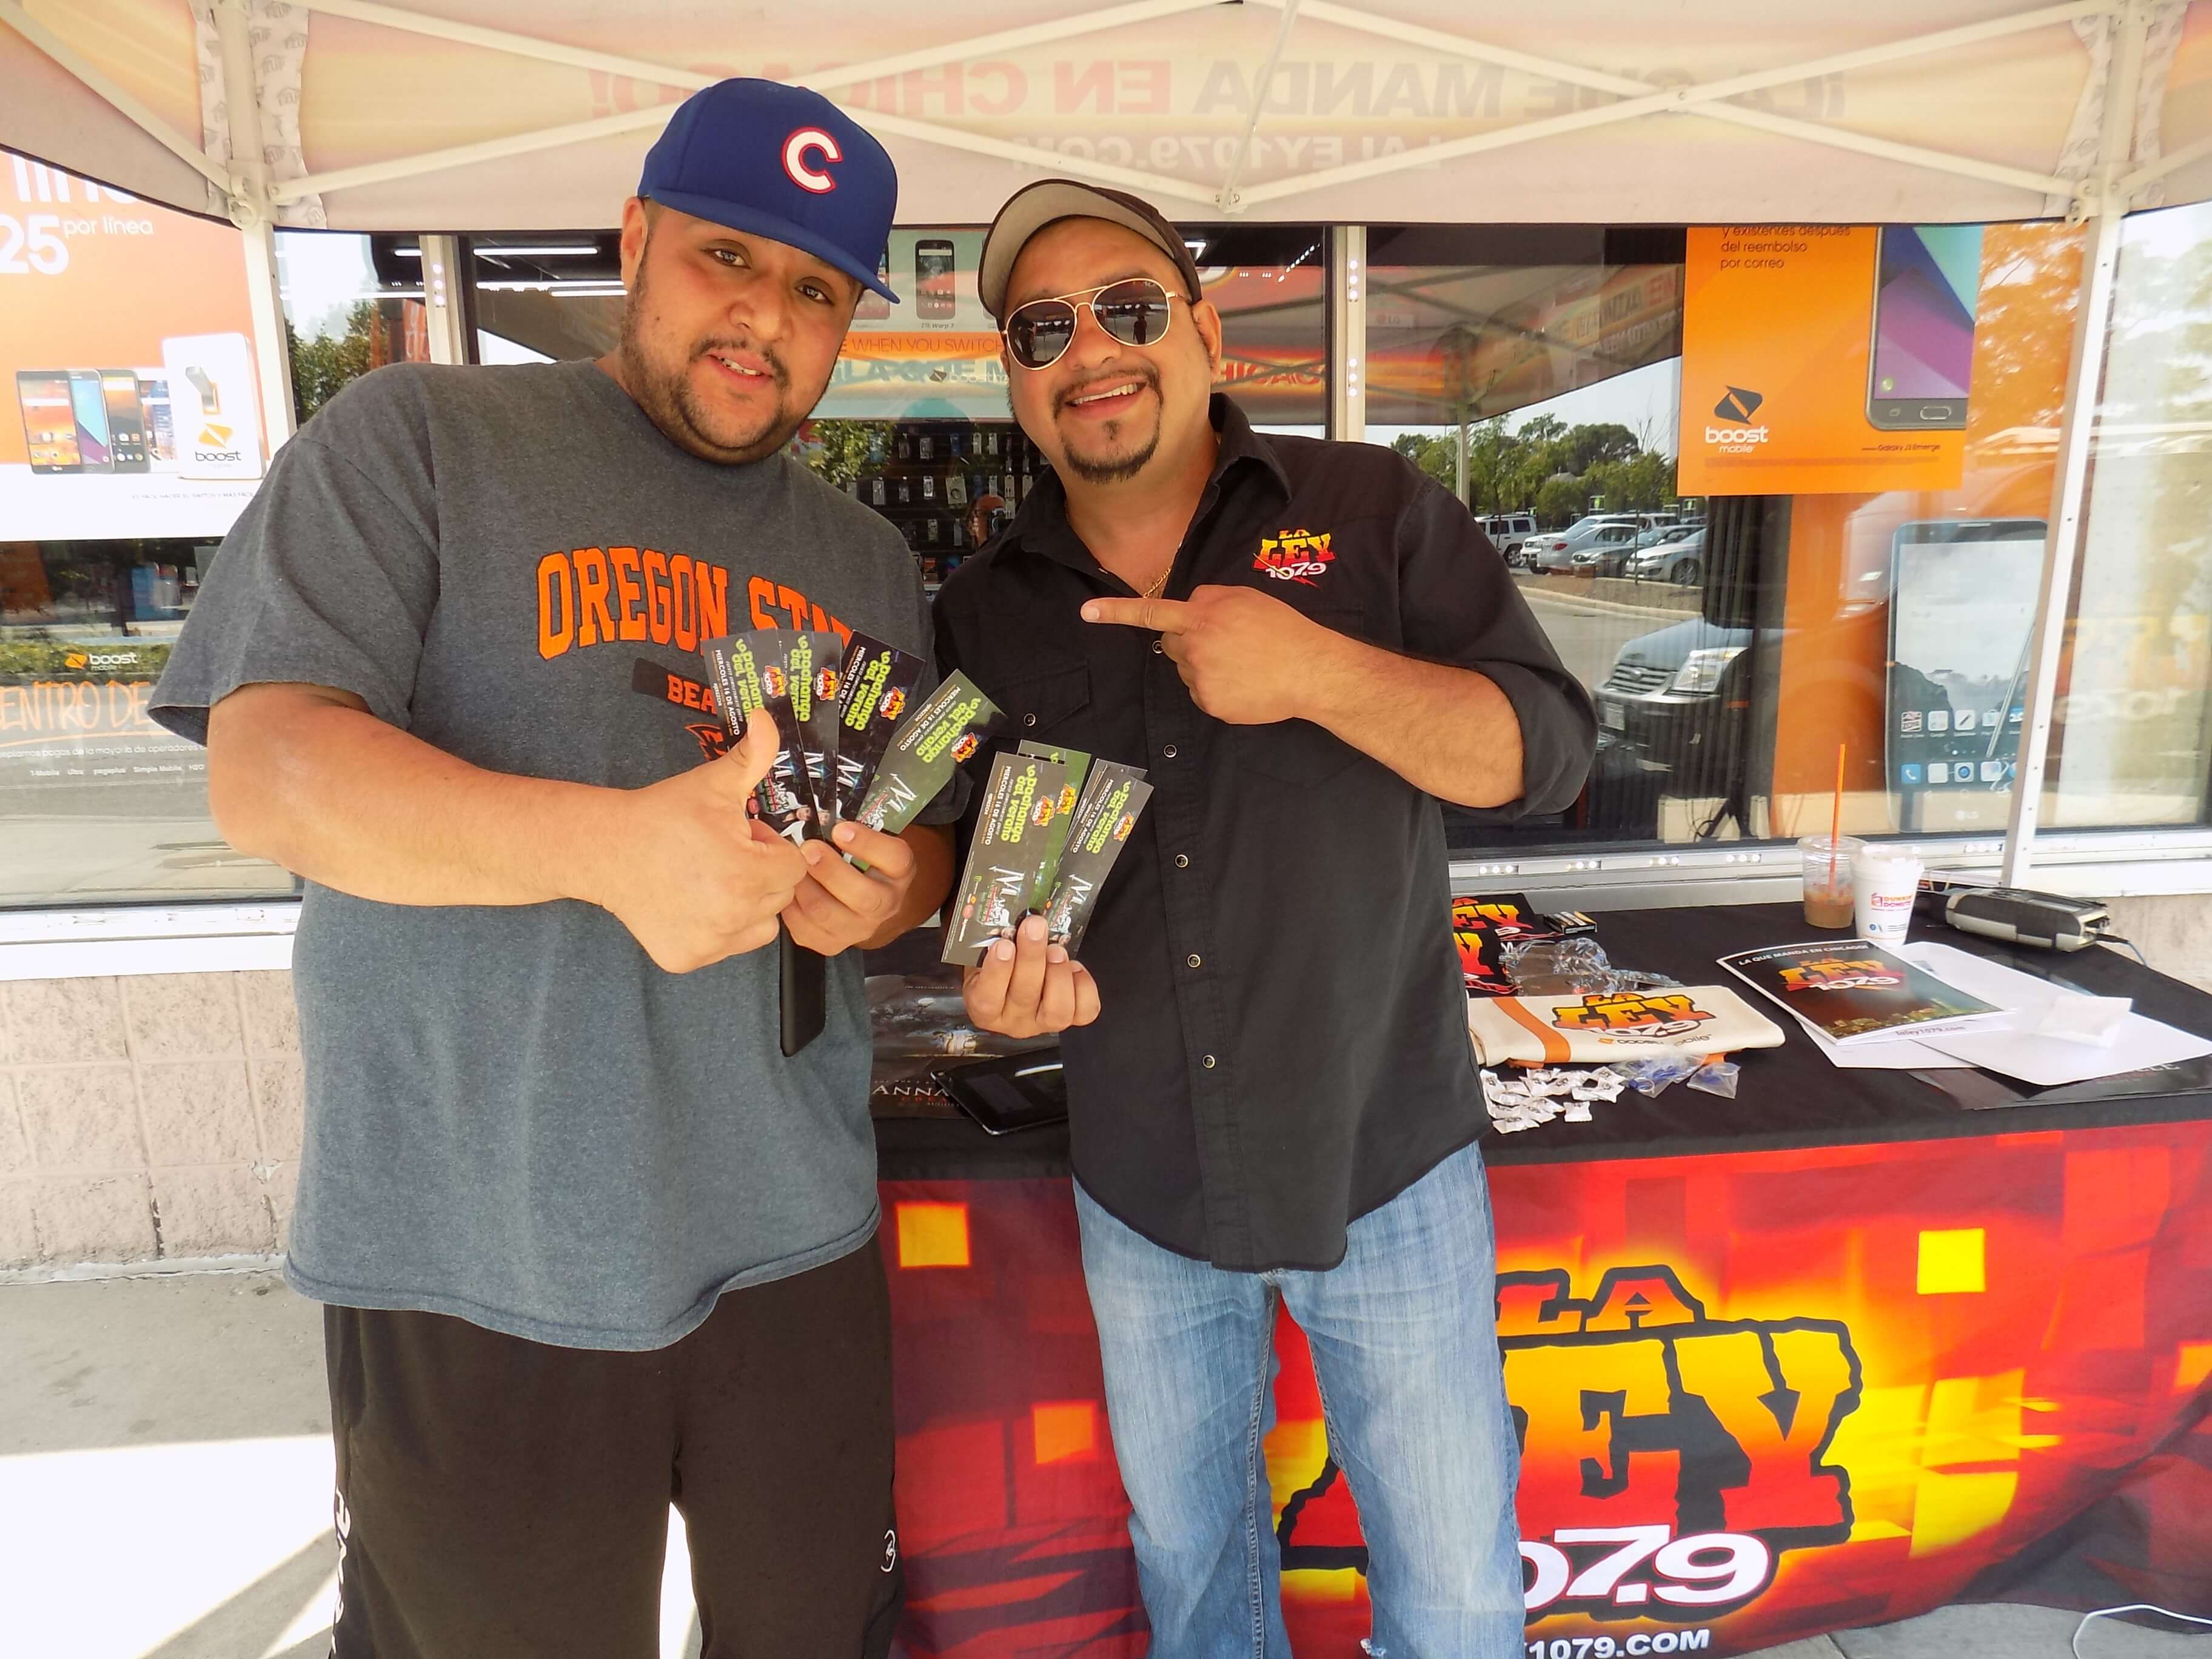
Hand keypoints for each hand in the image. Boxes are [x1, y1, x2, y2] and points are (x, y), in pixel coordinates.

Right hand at [586, 720, 809, 972]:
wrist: (605, 850)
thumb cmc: (663, 815)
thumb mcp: (712, 783)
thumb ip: (752, 755)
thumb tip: (767, 717)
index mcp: (746, 873)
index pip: (794, 866)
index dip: (771, 846)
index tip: (743, 835)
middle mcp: (732, 916)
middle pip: (780, 896)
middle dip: (761, 872)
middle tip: (724, 853)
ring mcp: (709, 943)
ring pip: (760, 925)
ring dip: (748, 903)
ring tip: (713, 878)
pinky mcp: (687, 958)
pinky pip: (728, 945)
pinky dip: (720, 928)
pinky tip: (693, 902)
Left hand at [775, 817, 920, 955]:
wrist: (869, 902)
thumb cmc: (861, 862)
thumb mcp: (869, 841)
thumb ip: (851, 829)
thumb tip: (817, 810)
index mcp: (899, 871)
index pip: (894, 858)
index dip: (867, 843)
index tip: (841, 828)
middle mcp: (886, 903)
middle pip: (862, 896)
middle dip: (829, 871)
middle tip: (807, 849)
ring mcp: (860, 928)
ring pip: (826, 915)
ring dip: (803, 889)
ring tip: (791, 870)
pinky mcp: (833, 944)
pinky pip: (805, 931)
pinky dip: (790, 909)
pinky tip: (788, 891)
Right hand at [963, 914, 1100, 1037]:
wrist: (1013, 978)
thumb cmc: (998, 964)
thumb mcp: (982, 954)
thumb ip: (989, 942)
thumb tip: (1006, 917)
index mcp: (983, 1007)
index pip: (987, 998)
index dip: (997, 972)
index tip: (1003, 944)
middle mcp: (1013, 1020)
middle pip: (1024, 996)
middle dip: (1032, 958)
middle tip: (1035, 927)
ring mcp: (1042, 1023)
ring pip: (1056, 1010)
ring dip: (1058, 974)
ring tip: (1056, 948)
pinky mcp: (1069, 1019)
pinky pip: (1084, 1011)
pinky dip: (1084, 987)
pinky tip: (1075, 966)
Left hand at [1082, 583, 1336, 723]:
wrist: (1309, 671)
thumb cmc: (1281, 629)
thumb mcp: (1245, 597)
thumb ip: (1209, 598)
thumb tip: (1188, 607)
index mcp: (1202, 617)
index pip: (1151, 613)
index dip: (1116, 612)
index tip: (1086, 612)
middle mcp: (1195, 648)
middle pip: (1172, 643)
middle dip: (1189, 640)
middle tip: (1227, 642)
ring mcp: (1201, 679)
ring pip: (1186, 669)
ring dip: (1205, 664)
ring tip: (1242, 663)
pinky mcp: (1210, 704)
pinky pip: (1200, 692)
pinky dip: (1215, 687)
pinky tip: (1242, 682)